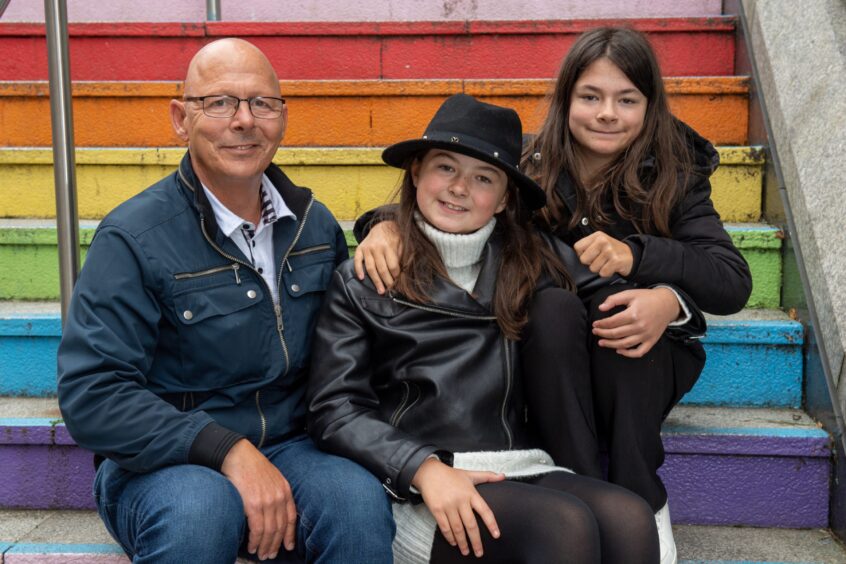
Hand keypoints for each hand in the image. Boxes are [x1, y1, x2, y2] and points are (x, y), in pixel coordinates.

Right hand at [221, 439, 296, 559]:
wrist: (237, 455)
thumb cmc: (251, 465)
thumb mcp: (271, 477)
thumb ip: (275, 493)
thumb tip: (273, 512)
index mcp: (285, 489)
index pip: (291, 517)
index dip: (290, 535)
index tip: (288, 546)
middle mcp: (279, 496)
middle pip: (280, 527)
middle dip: (276, 544)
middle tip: (270, 555)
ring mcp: (267, 501)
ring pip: (270, 531)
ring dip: (265, 546)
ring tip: (261, 554)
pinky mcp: (253, 504)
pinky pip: (257, 529)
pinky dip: (256, 541)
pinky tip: (252, 546)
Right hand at [353, 220, 401, 293]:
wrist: (382, 225)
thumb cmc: (394, 236)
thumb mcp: (402, 243)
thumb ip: (401, 256)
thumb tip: (402, 272)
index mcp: (388, 246)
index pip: (393, 266)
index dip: (396, 276)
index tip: (398, 283)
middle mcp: (376, 248)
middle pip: (382, 269)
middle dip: (387, 282)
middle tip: (390, 291)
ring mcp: (367, 249)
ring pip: (370, 268)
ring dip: (375, 281)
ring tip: (380, 290)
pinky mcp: (360, 249)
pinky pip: (357, 261)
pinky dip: (358, 270)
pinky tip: (361, 278)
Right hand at [411, 458, 504, 557]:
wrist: (429, 472)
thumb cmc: (451, 475)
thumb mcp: (470, 474)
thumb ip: (488, 476)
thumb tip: (503, 476)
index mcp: (471, 493)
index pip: (485, 511)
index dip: (491, 524)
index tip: (496, 535)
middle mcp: (460, 500)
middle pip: (471, 525)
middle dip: (476, 541)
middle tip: (479, 552)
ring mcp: (448, 506)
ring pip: (457, 529)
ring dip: (462, 542)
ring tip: (466, 551)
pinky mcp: (437, 510)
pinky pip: (444, 527)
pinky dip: (449, 537)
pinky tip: (454, 542)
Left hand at [573, 231, 633, 276]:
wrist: (631, 255)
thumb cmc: (612, 250)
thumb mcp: (599, 242)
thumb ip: (587, 246)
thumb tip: (576, 254)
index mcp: (596, 236)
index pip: (577, 247)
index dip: (581, 254)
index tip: (590, 254)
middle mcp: (603, 241)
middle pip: (583, 259)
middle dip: (590, 263)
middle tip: (599, 259)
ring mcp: (609, 251)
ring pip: (593, 268)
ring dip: (599, 269)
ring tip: (606, 263)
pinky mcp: (615, 261)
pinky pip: (602, 273)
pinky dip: (606, 273)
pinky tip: (611, 267)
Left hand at [592, 288, 680, 357]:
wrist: (668, 303)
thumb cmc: (647, 298)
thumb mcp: (630, 293)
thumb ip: (614, 299)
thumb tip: (601, 308)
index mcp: (633, 314)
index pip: (612, 322)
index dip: (601, 324)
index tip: (595, 324)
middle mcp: (640, 326)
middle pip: (616, 334)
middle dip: (603, 334)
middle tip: (595, 332)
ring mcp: (646, 335)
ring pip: (625, 344)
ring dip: (611, 345)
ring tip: (602, 342)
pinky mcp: (651, 341)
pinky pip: (639, 352)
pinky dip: (629, 354)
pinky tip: (620, 350)